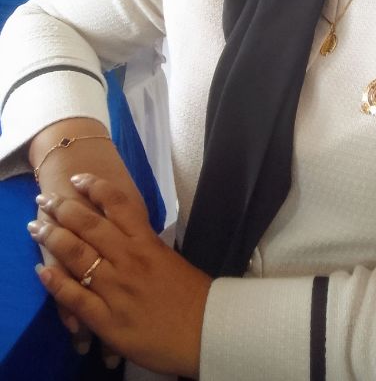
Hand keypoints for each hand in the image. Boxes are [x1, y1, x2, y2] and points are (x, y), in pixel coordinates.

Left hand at [28, 174, 211, 377]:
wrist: (205, 330)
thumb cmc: (191, 294)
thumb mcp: (169, 259)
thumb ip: (145, 246)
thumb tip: (127, 235)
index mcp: (147, 243)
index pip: (118, 205)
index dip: (95, 187)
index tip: (78, 179)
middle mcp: (129, 259)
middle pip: (90, 226)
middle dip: (64, 209)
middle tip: (45, 198)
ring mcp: (115, 288)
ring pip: (77, 256)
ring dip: (53, 238)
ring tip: (35, 227)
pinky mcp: (106, 319)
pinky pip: (75, 298)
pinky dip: (56, 283)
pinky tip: (41, 270)